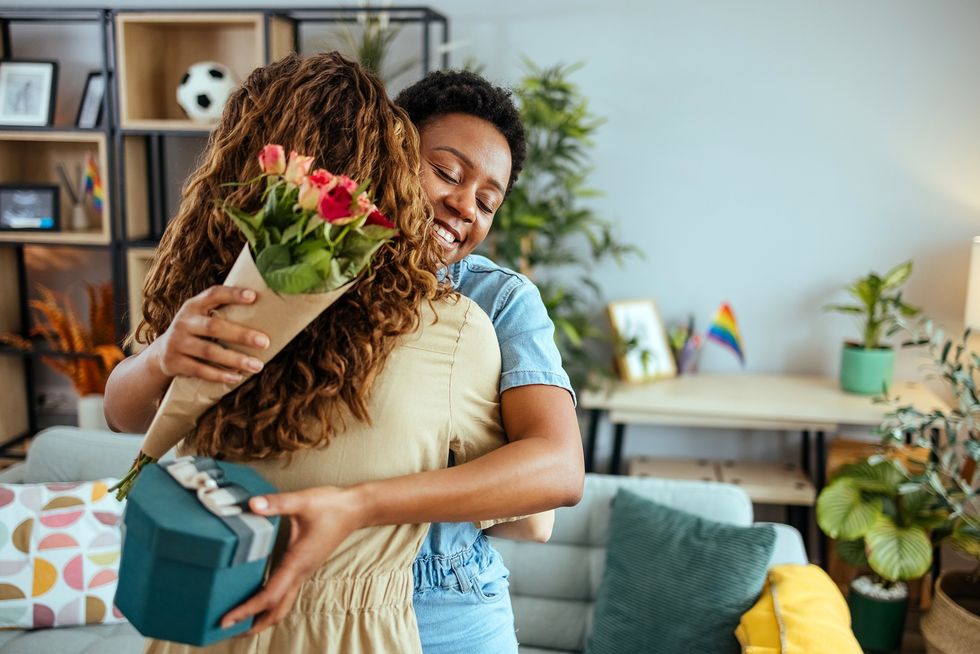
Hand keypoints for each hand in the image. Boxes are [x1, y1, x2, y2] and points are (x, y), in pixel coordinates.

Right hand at [147, 286, 270, 383]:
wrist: (162, 353)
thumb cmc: (195, 331)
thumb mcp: (202, 316)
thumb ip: (223, 312)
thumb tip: (266, 311)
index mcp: (193, 306)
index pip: (213, 294)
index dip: (232, 294)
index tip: (253, 296)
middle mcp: (184, 322)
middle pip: (214, 327)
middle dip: (241, 335)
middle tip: (265, 342)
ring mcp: (177, 342)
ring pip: (209, 351)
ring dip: (236, 360)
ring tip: (257, 366)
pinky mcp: (175, 362)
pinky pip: (200, 370)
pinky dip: (220, 375)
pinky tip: (237, 377)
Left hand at [221, 486, 363, 634]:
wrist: (356, 509)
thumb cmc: (332, 506)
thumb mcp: (303, 501)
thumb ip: (277, 503)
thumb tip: (253, 505)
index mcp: (298, 562)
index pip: (269, 596)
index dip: (247, 610)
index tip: (227, 620)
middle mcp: (301, 572)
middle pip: (276, 611)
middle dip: (253, 624)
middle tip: (228, 630)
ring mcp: (304, 571)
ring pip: (282, 604)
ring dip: (261, 617)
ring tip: (239, 621)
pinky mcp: (304, 566)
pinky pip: (286, 593)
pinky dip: (270, 603)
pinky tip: (259, 598)